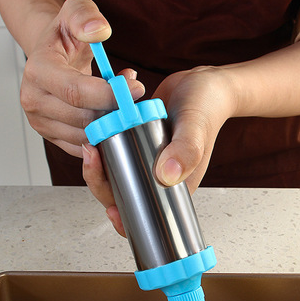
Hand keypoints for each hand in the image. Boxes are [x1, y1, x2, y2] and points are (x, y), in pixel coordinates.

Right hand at [20, 0, 144, 157]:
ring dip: (111, 124)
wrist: (50, 54)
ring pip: (86, 137)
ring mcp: (41, 122)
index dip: (110, 95)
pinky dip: (103, 136)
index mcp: (38, 71)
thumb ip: (86, 16)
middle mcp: (34, 100)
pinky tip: (110, 116)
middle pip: (84, 118)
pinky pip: (84, 147)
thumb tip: (99, 31)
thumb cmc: (64, 35)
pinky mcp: (52, 137)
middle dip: (115, 111)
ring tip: (121, 103)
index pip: (76, 92)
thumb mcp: (75, 10)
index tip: (136, 89)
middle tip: (135, 97)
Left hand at [82, 65, 236, 236]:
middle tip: (93, 155)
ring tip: (92, 139)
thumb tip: (166, 176)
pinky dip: (104, 138)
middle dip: (100, 180)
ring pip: (112, 170)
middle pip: (120, 192)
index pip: (144, 211)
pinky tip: (100, 121)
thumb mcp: (196, 127)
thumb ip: (187, 150)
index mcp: (173, 184)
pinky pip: (114, 147)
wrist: (202, 83)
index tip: (111, 209)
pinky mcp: (134, 141)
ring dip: (97, 160)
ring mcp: (143, 158)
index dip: (124, 217)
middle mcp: (156, 175)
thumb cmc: (207, 108)